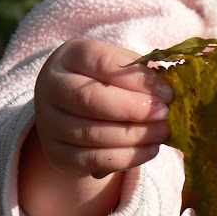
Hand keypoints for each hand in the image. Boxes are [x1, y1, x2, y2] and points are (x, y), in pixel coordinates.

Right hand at [34, 38, 172, 176]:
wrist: (80, 112)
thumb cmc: (111, 83)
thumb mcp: (125, 69)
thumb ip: (143, 75)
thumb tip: (168, 91)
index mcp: (71, 55)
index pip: (102, 63)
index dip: (138, 80)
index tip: (168, 94)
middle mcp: (51, 86)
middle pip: (89, 99)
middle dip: (133, 110)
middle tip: (164, 115)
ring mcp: (49, 122)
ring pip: (90, 134)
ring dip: (134, 136)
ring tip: (162, 133)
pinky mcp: (56, 153)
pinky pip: (91, 160)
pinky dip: (126, 158)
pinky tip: (150, 150)